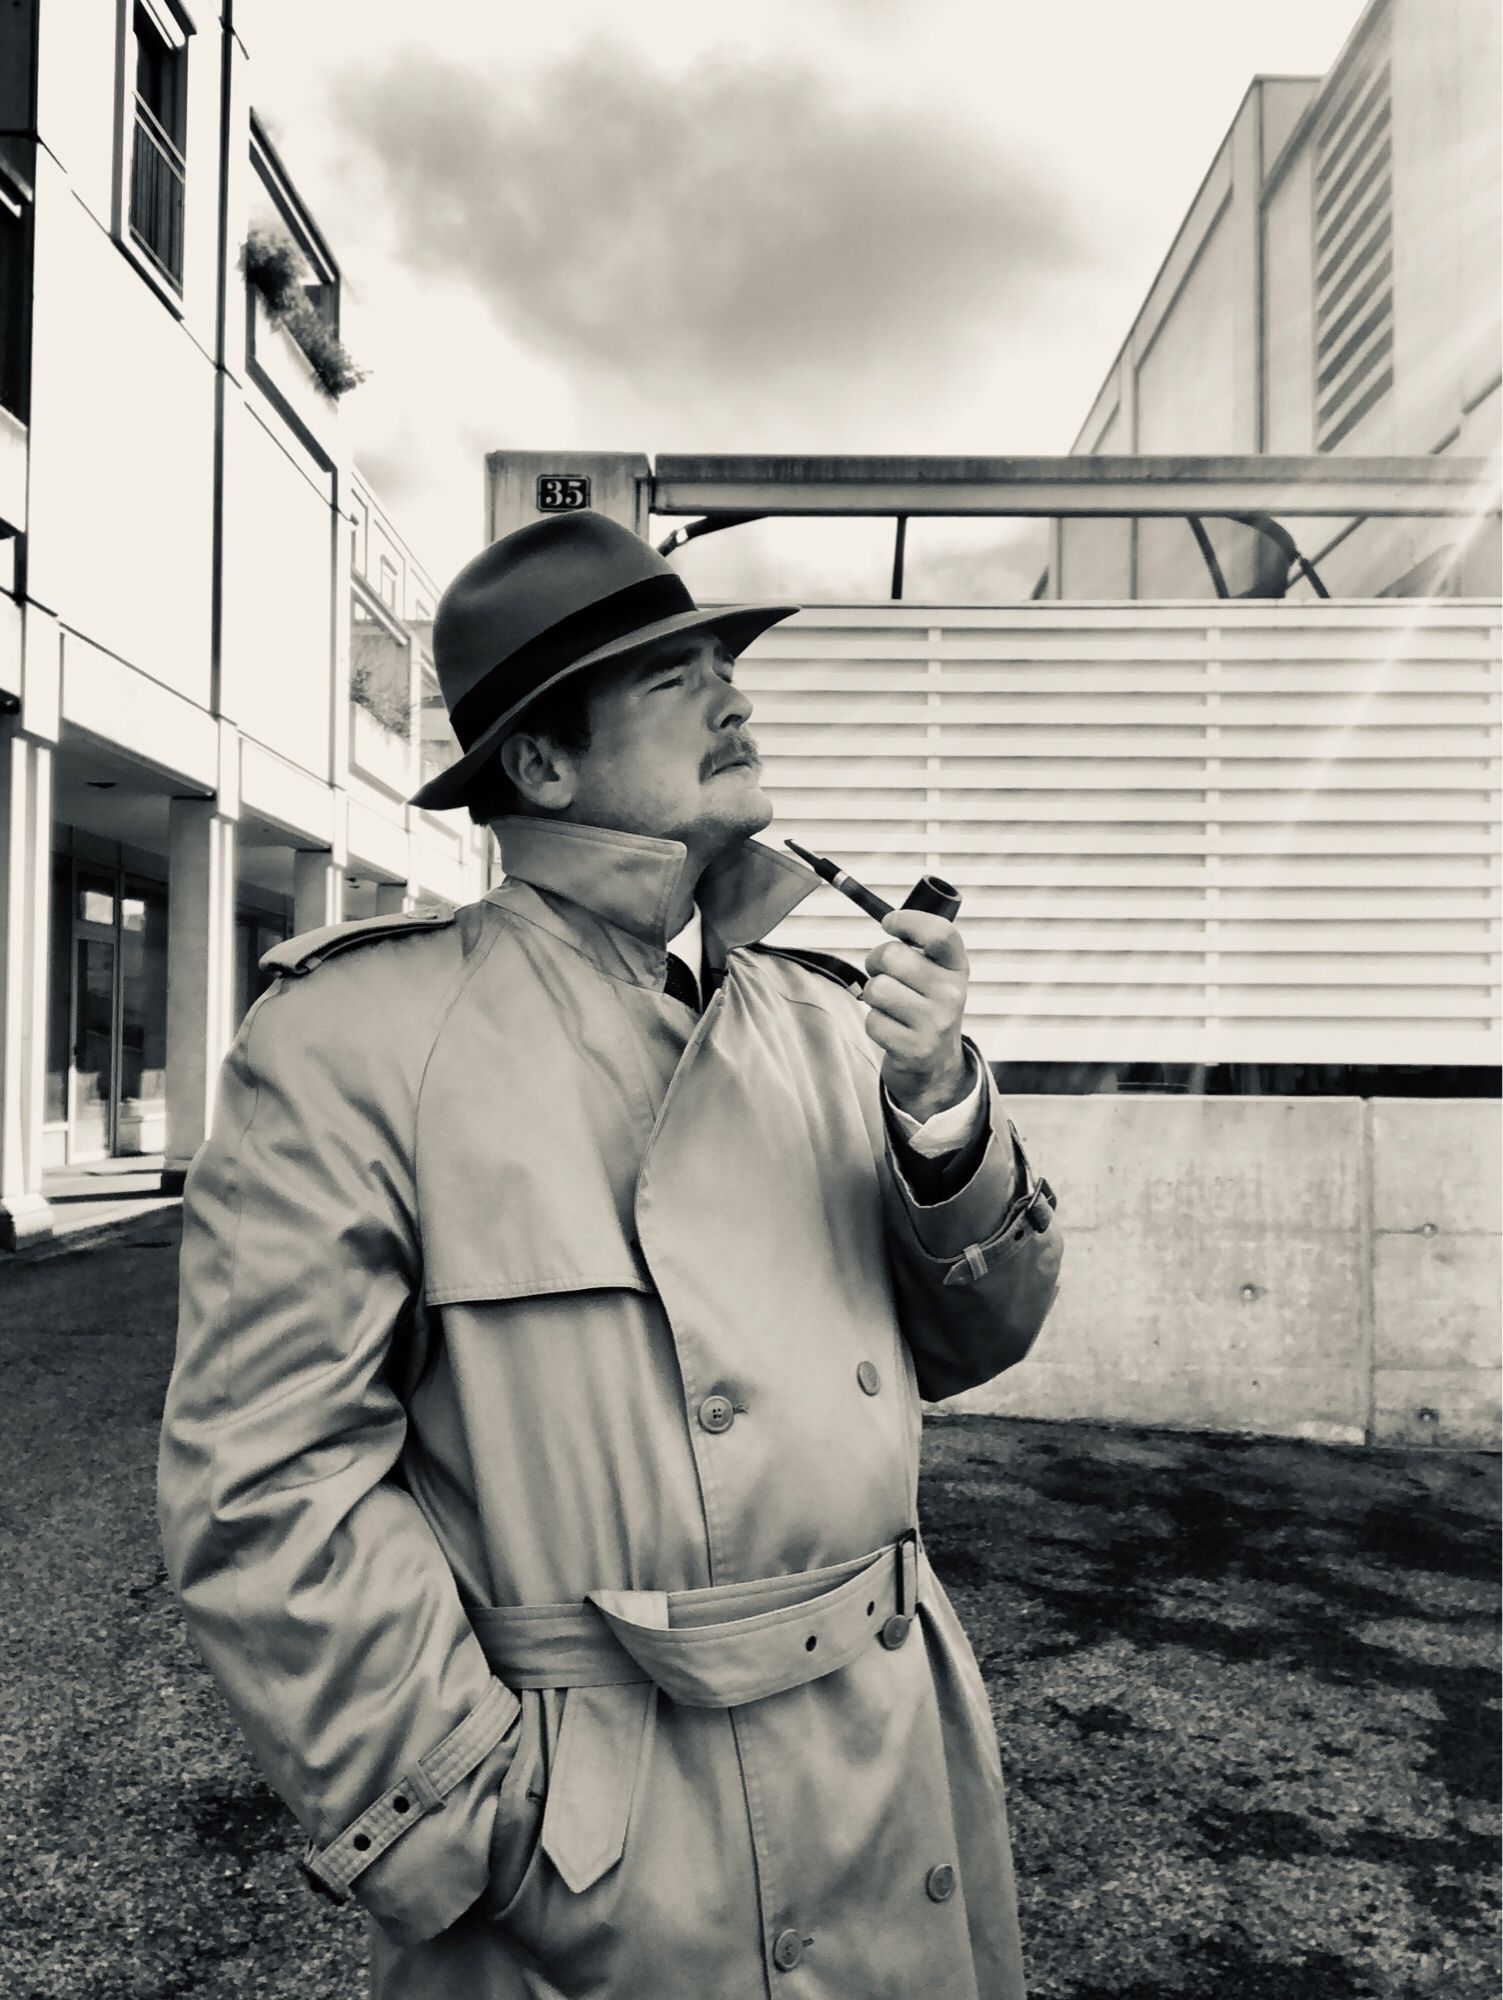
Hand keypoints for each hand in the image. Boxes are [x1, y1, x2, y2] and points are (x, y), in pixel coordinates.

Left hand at [861, 909, 969, 1122]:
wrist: (937, 1066)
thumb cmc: (926, 1007)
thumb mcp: (937, 974)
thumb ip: (920, 947)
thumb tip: (888, 919)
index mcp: (957, 968)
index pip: (939, 932)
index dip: (908, 920)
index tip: (889, 923)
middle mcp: (951, 994)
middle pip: (892, 955)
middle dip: (876, 961)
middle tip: (882, 973)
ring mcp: (935, 1023)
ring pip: (877, 988)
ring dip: (873, 995)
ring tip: (889, 1004)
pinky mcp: (914, 1049)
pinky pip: (873, 1021)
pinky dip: (875, 1024)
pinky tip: (892, 1029)